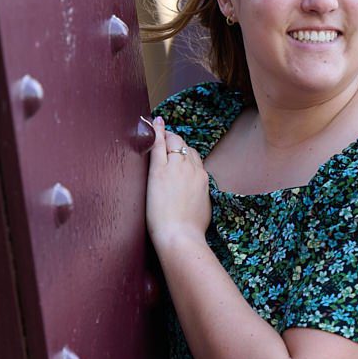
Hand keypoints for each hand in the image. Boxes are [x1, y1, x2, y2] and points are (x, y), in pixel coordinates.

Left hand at [146, 116, 210, 247]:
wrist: (181, 235)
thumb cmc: (191, 229)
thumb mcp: (203, 208)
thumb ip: (200, 195)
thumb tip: (195, 195)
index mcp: (203, 178)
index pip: (194, 158)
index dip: (185, 153)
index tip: (178, 152)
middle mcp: (193, 169)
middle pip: (185, 147)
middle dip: (176, 142)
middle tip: (166, 138)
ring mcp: (176, 168)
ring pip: (174, 143)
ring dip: (167, 136)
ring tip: (159, 130)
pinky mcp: (160, 171)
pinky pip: (159, 146)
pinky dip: (157, 132)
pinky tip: (154, 123)